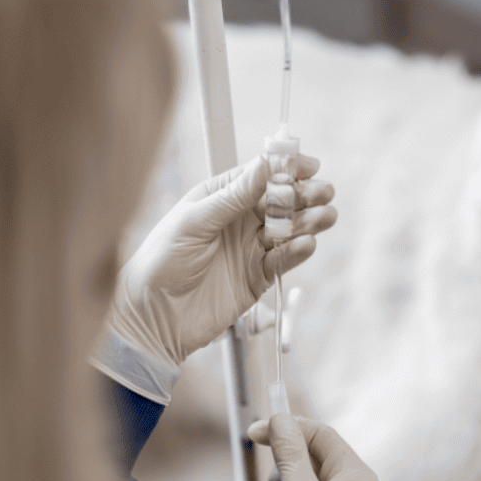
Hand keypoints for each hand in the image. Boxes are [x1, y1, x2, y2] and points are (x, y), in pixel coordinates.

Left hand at [109, 153, 334, 366]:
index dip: (285, 168)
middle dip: (304, 195)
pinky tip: (307, 244)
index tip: (309, 165)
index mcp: (219, 197)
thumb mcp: (195, 221)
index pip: (259, 176)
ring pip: (288, 230)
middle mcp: (238, 220)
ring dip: (308, 222)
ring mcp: (250, 249)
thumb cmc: (162, 261)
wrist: (154, 315)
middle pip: (281, 202)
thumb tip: (264, 165)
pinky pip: (284, 261)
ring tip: (326, 217)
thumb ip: (233, 196)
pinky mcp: (258, 277)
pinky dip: (297, 252)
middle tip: (323, 193)